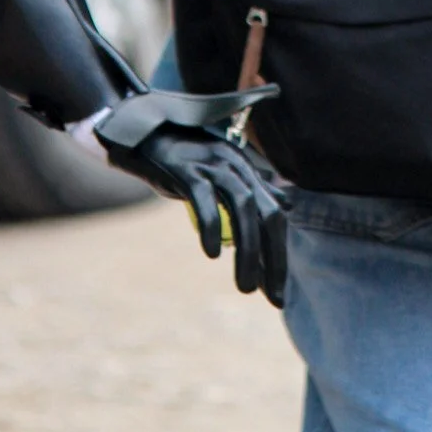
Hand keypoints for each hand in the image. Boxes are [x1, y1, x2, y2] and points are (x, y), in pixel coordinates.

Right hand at [101, 116, 290, 306]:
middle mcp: (236, 164)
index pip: (274, 215)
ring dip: (248, 251)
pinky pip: (204, 197)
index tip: (279, 292)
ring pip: (242, 207)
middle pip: (266, 213)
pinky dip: (212, 224)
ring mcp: (212, 164)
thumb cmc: (184, 159)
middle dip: (273, 258)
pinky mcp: (186, 167)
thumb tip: (287, 206)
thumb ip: (253, 189)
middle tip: (273, 298)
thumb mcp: (222, 174)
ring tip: (245, 287)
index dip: (280, 253)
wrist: (144, 133)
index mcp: (247, 169)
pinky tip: (212, 253)